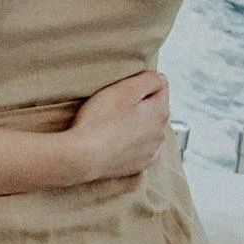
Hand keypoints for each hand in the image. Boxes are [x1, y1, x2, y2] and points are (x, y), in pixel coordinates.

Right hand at [57, 67, 170, 181]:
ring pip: (147, 128)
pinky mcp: (138, 165)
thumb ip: (148, 80)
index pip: (160, 86)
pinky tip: (115, 140)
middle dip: (138, 105)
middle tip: (113, 106)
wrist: (83, 157)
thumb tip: (160, 78)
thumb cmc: (99, 122)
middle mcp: (160, 133)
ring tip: (111, 124)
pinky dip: (130, 143)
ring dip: (135, 124)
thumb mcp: (124, 89)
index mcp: (160, 112)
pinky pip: (139, 148)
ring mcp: (150, 151)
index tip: (121, 89)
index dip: (139, 83)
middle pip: (153, 108)